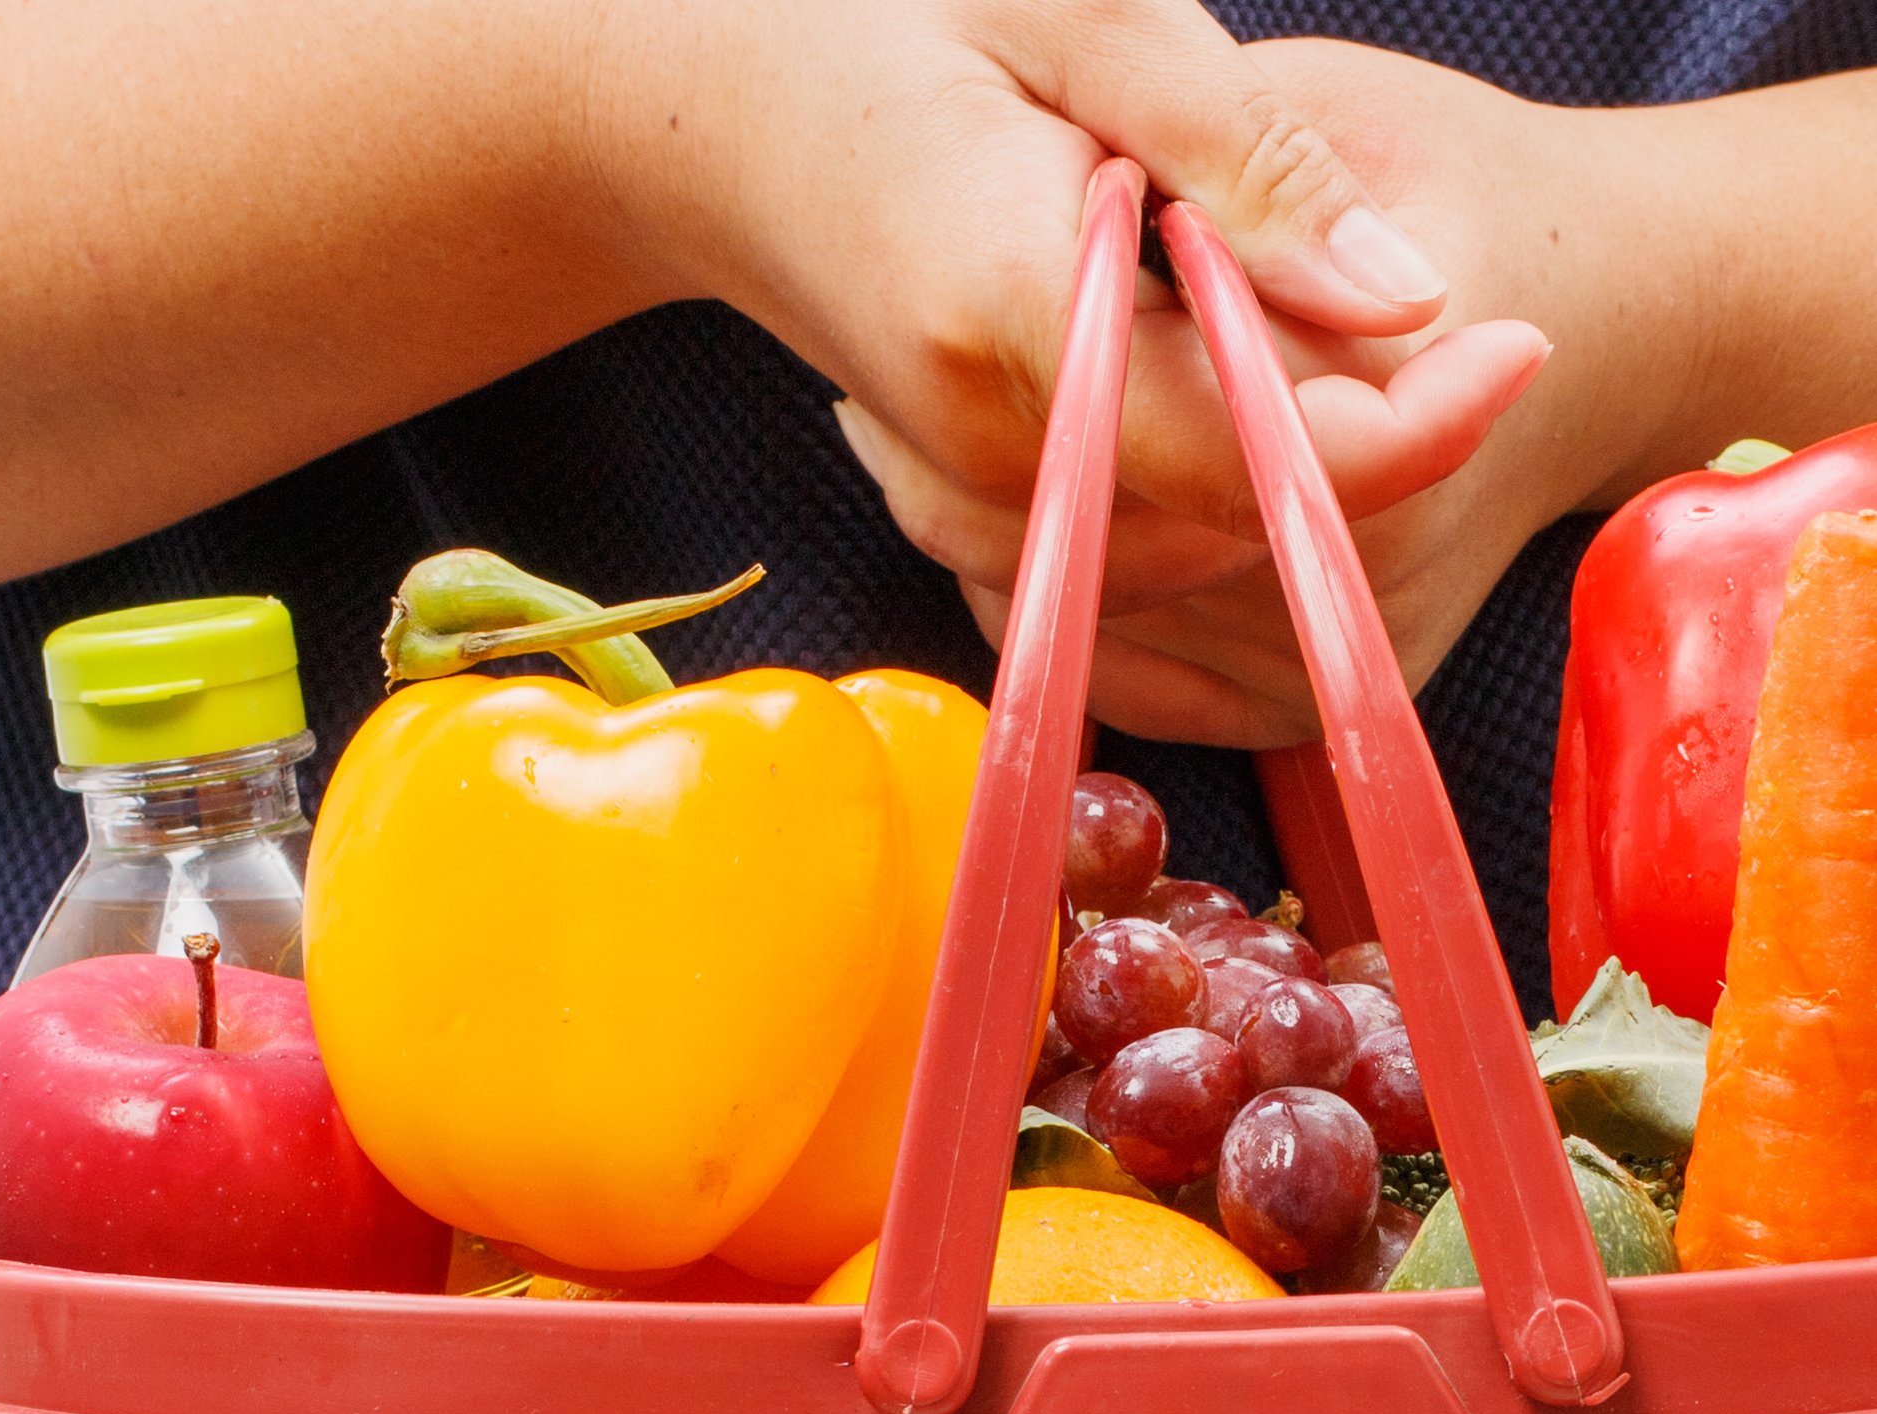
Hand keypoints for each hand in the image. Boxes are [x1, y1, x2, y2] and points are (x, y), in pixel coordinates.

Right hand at [627, 6, 1554, 748]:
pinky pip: (1116, 553)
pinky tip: (1244, 391)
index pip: (1238, 438)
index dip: (1403, 424)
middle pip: (1224, 520)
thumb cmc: (890, 26)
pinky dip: (1211, 498)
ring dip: (1292, 480)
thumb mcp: (1091, 17)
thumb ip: (1251, 158)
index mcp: (1001, 300)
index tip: (1515, 341)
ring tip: (1341, 340)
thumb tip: (1406, 294)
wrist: (697, 116)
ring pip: (1179, 559)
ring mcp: (946, 485)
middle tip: (1463, 330)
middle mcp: (963, 433)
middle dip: (1368, 449)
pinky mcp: (951, 502)